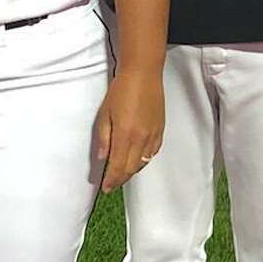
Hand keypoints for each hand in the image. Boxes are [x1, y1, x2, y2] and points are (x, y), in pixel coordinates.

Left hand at [94, 67, 164, 191]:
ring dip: (132, 171)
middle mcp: (141, 138)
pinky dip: (144, 160)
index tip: (105, 187)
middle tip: (111, 185)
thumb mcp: (105, 114)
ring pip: (143, 162)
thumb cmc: (122, 90)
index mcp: (125, 135)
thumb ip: (104, 138)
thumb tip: (103, 157)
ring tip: (122, 175)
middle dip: (120, 179)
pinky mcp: (160, 130)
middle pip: (131, 168)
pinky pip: (153, 153)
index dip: (111, 180)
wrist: (143, 74)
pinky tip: (138, 161)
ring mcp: (153, 135)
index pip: (118, 166)